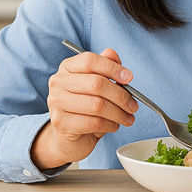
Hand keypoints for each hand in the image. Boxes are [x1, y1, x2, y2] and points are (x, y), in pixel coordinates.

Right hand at [31, 48, 137, 169]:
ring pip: (97, 105)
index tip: (129, 78)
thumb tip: (112, 54)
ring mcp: (57, 103)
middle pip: (97, 84)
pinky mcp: (61, 123)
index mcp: (67, 67)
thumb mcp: (96, 84)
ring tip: (128, 118)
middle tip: (134, 105)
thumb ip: (105, 66)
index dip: (112, 68)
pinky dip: (110, 125)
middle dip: (121, 95)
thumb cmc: (85, 106)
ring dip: (119, 113)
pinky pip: (94, 122)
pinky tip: (114, 125)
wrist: (67, 137)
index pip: (90, 60)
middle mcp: (58, 82)